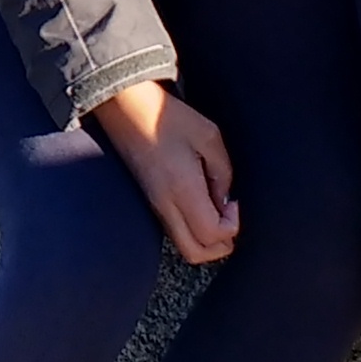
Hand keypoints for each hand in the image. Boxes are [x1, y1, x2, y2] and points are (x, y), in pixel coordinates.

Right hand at [93, 80, 237, 263]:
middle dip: (221, 245)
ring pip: (185, 246)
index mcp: (182, 189)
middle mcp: (166, 205)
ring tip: (218, 211)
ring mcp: (155, 206)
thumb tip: (226, 198)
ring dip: (207, 239)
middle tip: (232, 219)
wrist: (125, 108)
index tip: (235, 201)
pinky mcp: (151, 201)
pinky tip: (202, 204)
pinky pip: (176, 232)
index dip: (232, 225)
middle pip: (196, 253)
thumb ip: (223, 171)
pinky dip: (194, 230)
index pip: (211, 234)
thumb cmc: (166, 117)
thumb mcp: (208, 136)